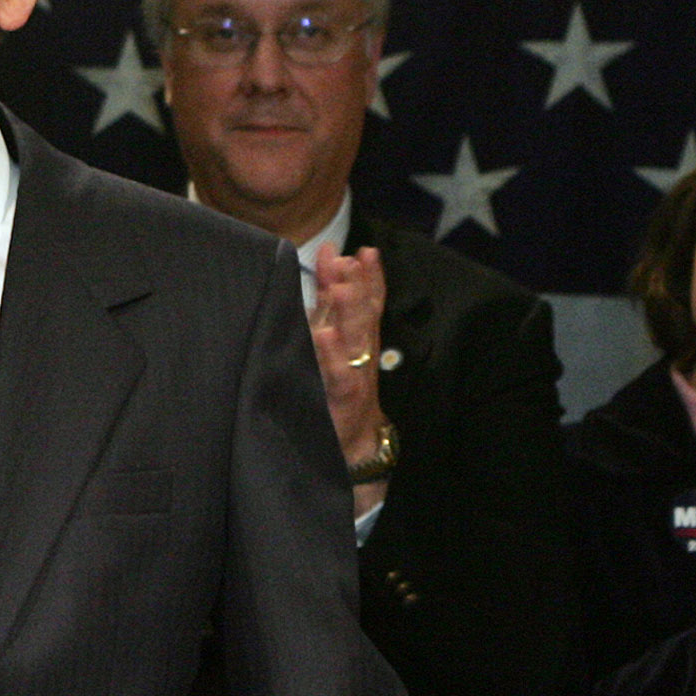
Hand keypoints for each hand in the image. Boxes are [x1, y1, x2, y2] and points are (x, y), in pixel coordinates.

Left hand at [306, 244, 388, 476]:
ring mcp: (354, 376)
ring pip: (355, 340)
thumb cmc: (340, 387)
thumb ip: (331, 299)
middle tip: (350, 261)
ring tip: (338, 287)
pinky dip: (332, 355)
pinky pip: (337, 375)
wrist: (353, 445)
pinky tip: (325, 335)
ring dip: (348, 312)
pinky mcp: (341, 400)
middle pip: (363, 316)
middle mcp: (361, 354)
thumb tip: (332, 256)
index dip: (370, 277)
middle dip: (358, 288)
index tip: (365, 251)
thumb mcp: (336, 337)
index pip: (369, 302)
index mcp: (360, 338)